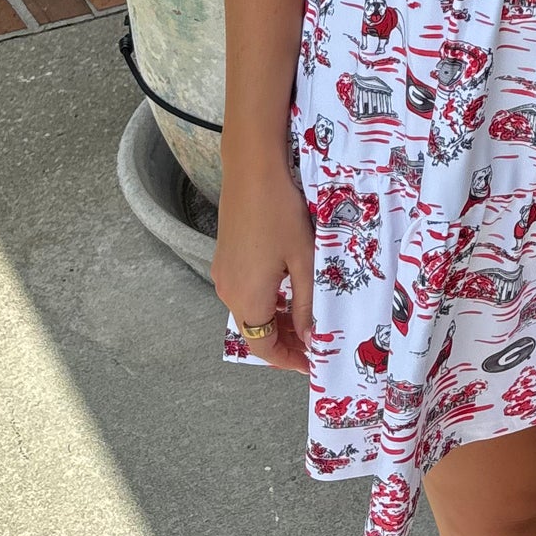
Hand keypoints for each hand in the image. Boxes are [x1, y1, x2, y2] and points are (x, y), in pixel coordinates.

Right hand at [212, 159, 315, 374]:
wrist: (252, 171)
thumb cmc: (282, 214)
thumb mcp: (303, 261)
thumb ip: (305, 305)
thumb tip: (307, 338)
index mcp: (247, 299)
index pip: (263, 348)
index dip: (287, 360)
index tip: (310, 364)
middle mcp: (228, 292)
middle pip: (254, 332)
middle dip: (282, 342)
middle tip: (313, 345)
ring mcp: (222, 274)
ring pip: (249, 312)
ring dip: (274, 321)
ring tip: (304, 320)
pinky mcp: (224, 257)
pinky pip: (244, 292)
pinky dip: (264, 302)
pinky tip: (286, 293)